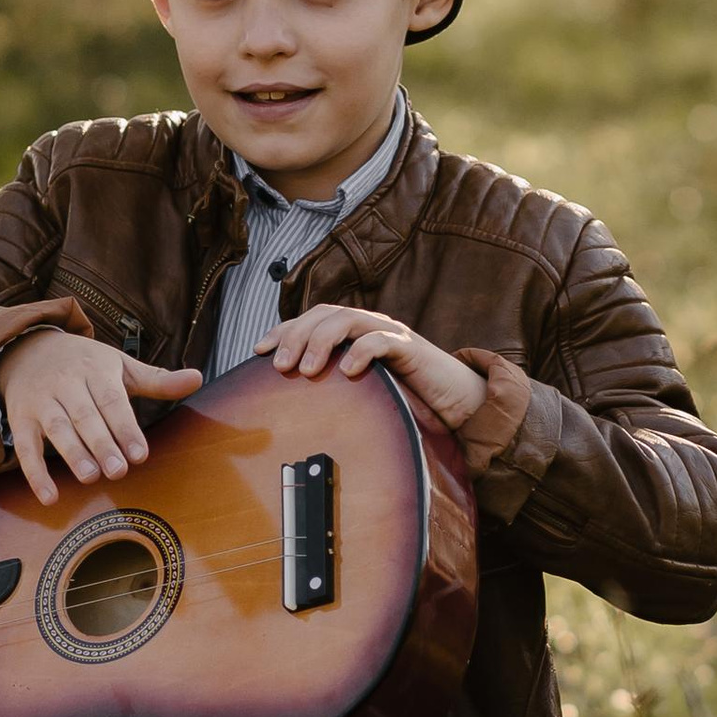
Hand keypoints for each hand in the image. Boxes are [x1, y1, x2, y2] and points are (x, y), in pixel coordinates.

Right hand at [0, 330, 202, 507]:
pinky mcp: (20, 418)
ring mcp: (41, 400)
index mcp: (95, 369)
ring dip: (72, 454)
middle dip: (102, 444)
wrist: (28, 347)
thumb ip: (157, 379)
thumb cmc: (85, 364)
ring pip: (56, 428)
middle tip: (118, 472)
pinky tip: (49, 496)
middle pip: (84, 415)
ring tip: (90, 477)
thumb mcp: (119, 365)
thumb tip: (197, 378)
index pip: (111, 399)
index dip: (125, 427)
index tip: (140, 455)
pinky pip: (25, 446)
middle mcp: (66, 382)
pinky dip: (35, 473)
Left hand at [262, 305, 487, 434]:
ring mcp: (391, 333)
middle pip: (324, 314)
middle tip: (279, 364)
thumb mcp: (363, 391)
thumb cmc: (408, 398)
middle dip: (296, 335)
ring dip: (322, 340)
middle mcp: (370, 325)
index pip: (312, 319)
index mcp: (355, 332)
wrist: (459, 403)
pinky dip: (362, 351)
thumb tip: (292, 403)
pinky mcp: (411, 348)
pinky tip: (348, 371)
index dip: (283, 330)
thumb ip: (336, 386)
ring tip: (307, 368)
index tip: (258, 351)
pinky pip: (382, 340)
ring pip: (349, 319)